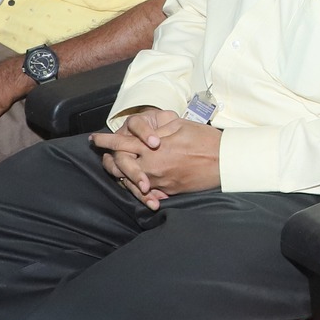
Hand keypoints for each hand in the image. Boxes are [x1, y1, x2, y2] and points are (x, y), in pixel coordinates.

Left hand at [90, 109, 223, 209]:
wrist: (225, 161)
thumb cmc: (204, 140)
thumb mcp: (179, 126)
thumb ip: (158, 130)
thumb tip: (144, 133)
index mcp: (153, 148)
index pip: (122, 143)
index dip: (107, 141)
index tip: (95, 138)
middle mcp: (152, 166)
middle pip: (121, 166)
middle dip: (109, 160)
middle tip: (102, 155)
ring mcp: (160, 181)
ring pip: (132, 181)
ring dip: (123, 175)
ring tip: (117, 169)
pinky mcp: (169, 190)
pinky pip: (149, 192)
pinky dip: (140, 188)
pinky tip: (137, 184)